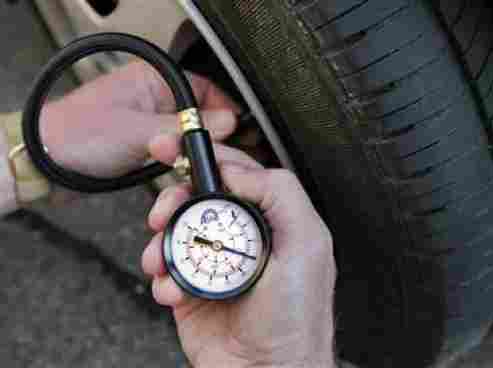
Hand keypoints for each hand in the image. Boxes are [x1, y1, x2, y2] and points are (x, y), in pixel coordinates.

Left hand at [41, 60, 238, 179]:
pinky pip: (172, 152)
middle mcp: (153, 100)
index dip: (223, 110)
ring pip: (186, 137)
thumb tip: (226, 123)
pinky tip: (181, 174)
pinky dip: (178, 163)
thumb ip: (184, 129)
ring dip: (192, 154)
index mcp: (152, 81)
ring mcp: (148, 123)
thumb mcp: (138, 132)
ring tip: (198, 168)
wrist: (45, 164)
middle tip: (220, 156)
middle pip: (198, 116)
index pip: (202, 89)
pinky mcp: (142, 145)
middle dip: (208, 138)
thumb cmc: (78, 136)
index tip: (236, 132)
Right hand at [142, 140, 336, 367]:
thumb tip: (239, 170)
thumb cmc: (295, 319)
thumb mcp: (306, 245)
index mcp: (269, 220)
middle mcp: (240, 237)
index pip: (235, 174)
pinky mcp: (191, 288)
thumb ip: (280, 194)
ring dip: (161, 241)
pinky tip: (174, 290)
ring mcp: (214, 262)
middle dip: (173, 198)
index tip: (175, 146)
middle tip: (162, 210)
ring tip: (164, 260)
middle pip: (197, 197)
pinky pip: (164, 268)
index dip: (205, 156)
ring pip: (174, 230)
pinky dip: (161, 275)